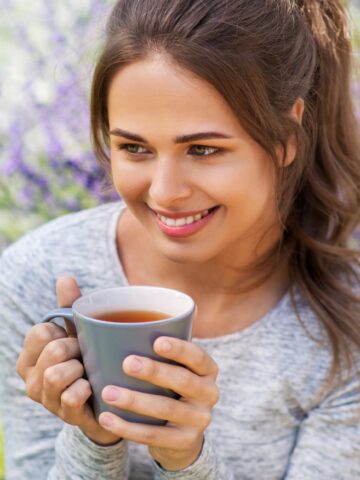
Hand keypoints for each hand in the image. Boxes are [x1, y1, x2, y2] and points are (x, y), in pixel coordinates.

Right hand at [16, 275, 119, 445]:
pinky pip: (72, 396)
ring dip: (80, 369)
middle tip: (85, 355)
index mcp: (30, 355)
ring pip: (57, 374)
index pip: (42, 331)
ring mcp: (45, 399)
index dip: (63, 331)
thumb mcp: (78, 332)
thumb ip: (69, 307)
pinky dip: (86, 389)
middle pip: (53, 350)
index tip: (73, 338)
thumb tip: (65, 278)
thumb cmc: (86, 360)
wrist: (104, 400)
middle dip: (76, 349)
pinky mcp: (62, 416)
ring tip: (87, 372)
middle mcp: (30, 378)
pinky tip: (92, 388)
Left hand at [98, 337, 219, 470]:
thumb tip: (171, 308)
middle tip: (126, 363)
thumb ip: (170, 343)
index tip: (156, 342)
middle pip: (182, 380)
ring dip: (134, 400)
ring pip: (165, 408)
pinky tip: (106, 418)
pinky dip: (127, 427)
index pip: (197, 356)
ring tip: (107, 392)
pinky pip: (153, 435)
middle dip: (153, 371)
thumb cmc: (172, 387)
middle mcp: (209, 393)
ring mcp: (199, 419)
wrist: (182, 436)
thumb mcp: (179, 366)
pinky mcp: (184, 441)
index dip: (179, 349)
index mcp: (208, 370)